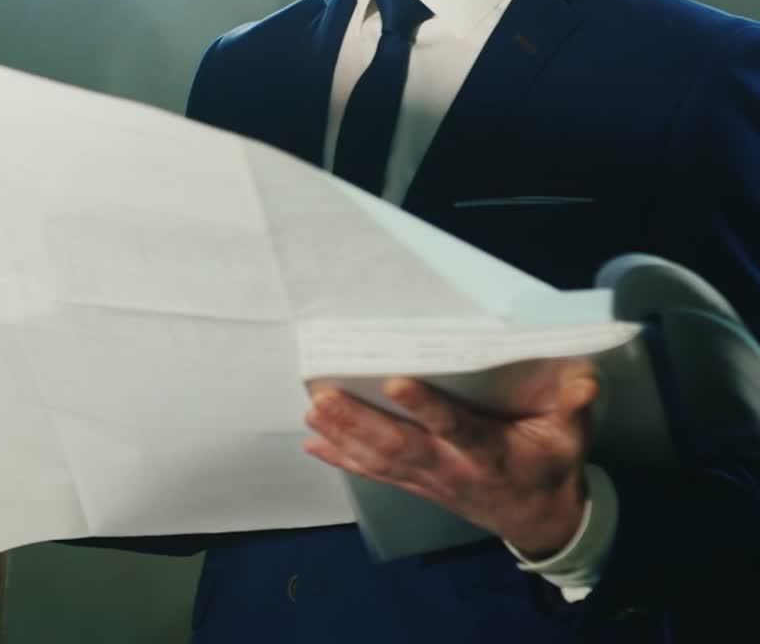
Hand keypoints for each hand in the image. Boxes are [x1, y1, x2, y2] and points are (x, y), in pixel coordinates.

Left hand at [304, 363, 598, 557]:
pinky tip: (313, 444)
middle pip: (401, 447)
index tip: (396, 381)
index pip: (456, 428)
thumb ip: (576, 405)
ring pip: (381, 460)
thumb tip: (584, 378)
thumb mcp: (575, 436)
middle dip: (360, 422)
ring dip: (344, 436)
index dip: (427, 408)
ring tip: (312, 410)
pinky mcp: (419, 486)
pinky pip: (376, 473)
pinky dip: (344, 459)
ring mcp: (432, 481)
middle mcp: (454, 470)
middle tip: (324, 396)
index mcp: (492, 454)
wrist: (542, 519)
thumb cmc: (554, 463)